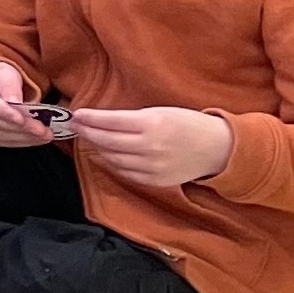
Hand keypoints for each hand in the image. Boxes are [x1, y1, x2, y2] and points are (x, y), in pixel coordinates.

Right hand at [0, 61, 51, 148]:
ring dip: (25, 137)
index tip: (21, 118)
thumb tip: (15, 101)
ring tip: (45, 134)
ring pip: (1, 135)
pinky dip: (22, 142)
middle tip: (43, 129)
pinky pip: (4, 142)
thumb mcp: (3, 72)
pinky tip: (37, 139)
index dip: (5, 112)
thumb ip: (9, 84)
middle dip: (22, 127)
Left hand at [71, 105, 234, 187]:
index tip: (76, 114)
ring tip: (90, 139)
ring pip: (112, 158)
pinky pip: (125, 173)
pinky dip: (112, 163)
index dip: (89, 118)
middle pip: (106, 141)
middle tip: (75, 126)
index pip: (110, 121)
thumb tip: (98, 120)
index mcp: (152, 124)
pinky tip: (106, 155)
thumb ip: (131, 118)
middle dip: (87, 132)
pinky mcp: (155, 181)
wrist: (217, 148)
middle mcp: (150, 146)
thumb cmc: (188, 124)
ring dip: (98, 148)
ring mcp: (153, 166)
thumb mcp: (160, 112)